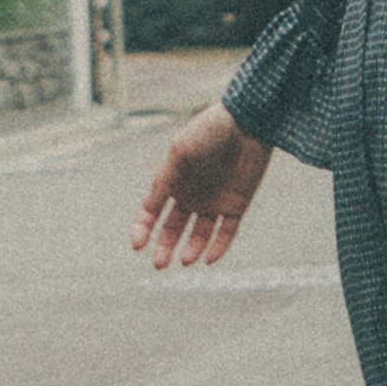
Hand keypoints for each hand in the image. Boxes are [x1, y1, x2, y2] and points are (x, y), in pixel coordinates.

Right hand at [133, 103, 271, 269]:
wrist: (248, 121)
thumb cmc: (209, 131)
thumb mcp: (178, 153)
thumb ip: (163, 182)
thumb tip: (147, 209)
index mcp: (172, 180)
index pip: (151, 211)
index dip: (142, 228)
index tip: (138, 245)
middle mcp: (191, 194)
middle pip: (173, 228)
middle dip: (164, 247)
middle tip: (160, 264)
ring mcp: (214, 201)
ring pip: (199, 235)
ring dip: (191, 249)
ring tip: (185, 261)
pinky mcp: (236, 205)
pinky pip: (226, 232)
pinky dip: (218, 247)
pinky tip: (208, 258)